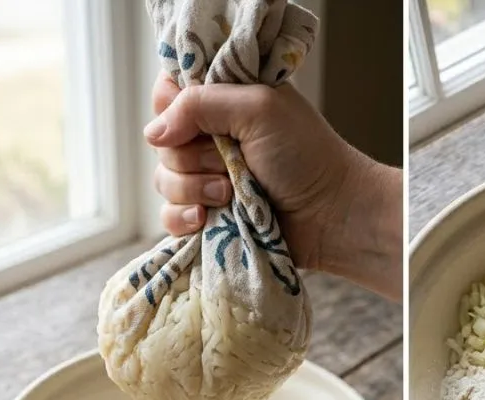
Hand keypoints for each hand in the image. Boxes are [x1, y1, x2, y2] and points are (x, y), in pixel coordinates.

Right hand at [145, 72, 401, 299]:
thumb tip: (153, 132)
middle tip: (228, 163)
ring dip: (192, 189)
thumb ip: (200, 104)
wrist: (331, 215)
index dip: (172, 109)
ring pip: (163, 180)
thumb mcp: (257, 109)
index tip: (195, 121)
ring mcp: (206, 179)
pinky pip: (168, 216)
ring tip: (229, 194)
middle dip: (191, 157)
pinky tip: (206, 220)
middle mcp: (210, 138)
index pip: (169, 94)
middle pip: (162, 142)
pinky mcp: (206, 216)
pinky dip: (182, 218)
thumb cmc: (306, 155)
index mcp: (223, 102)